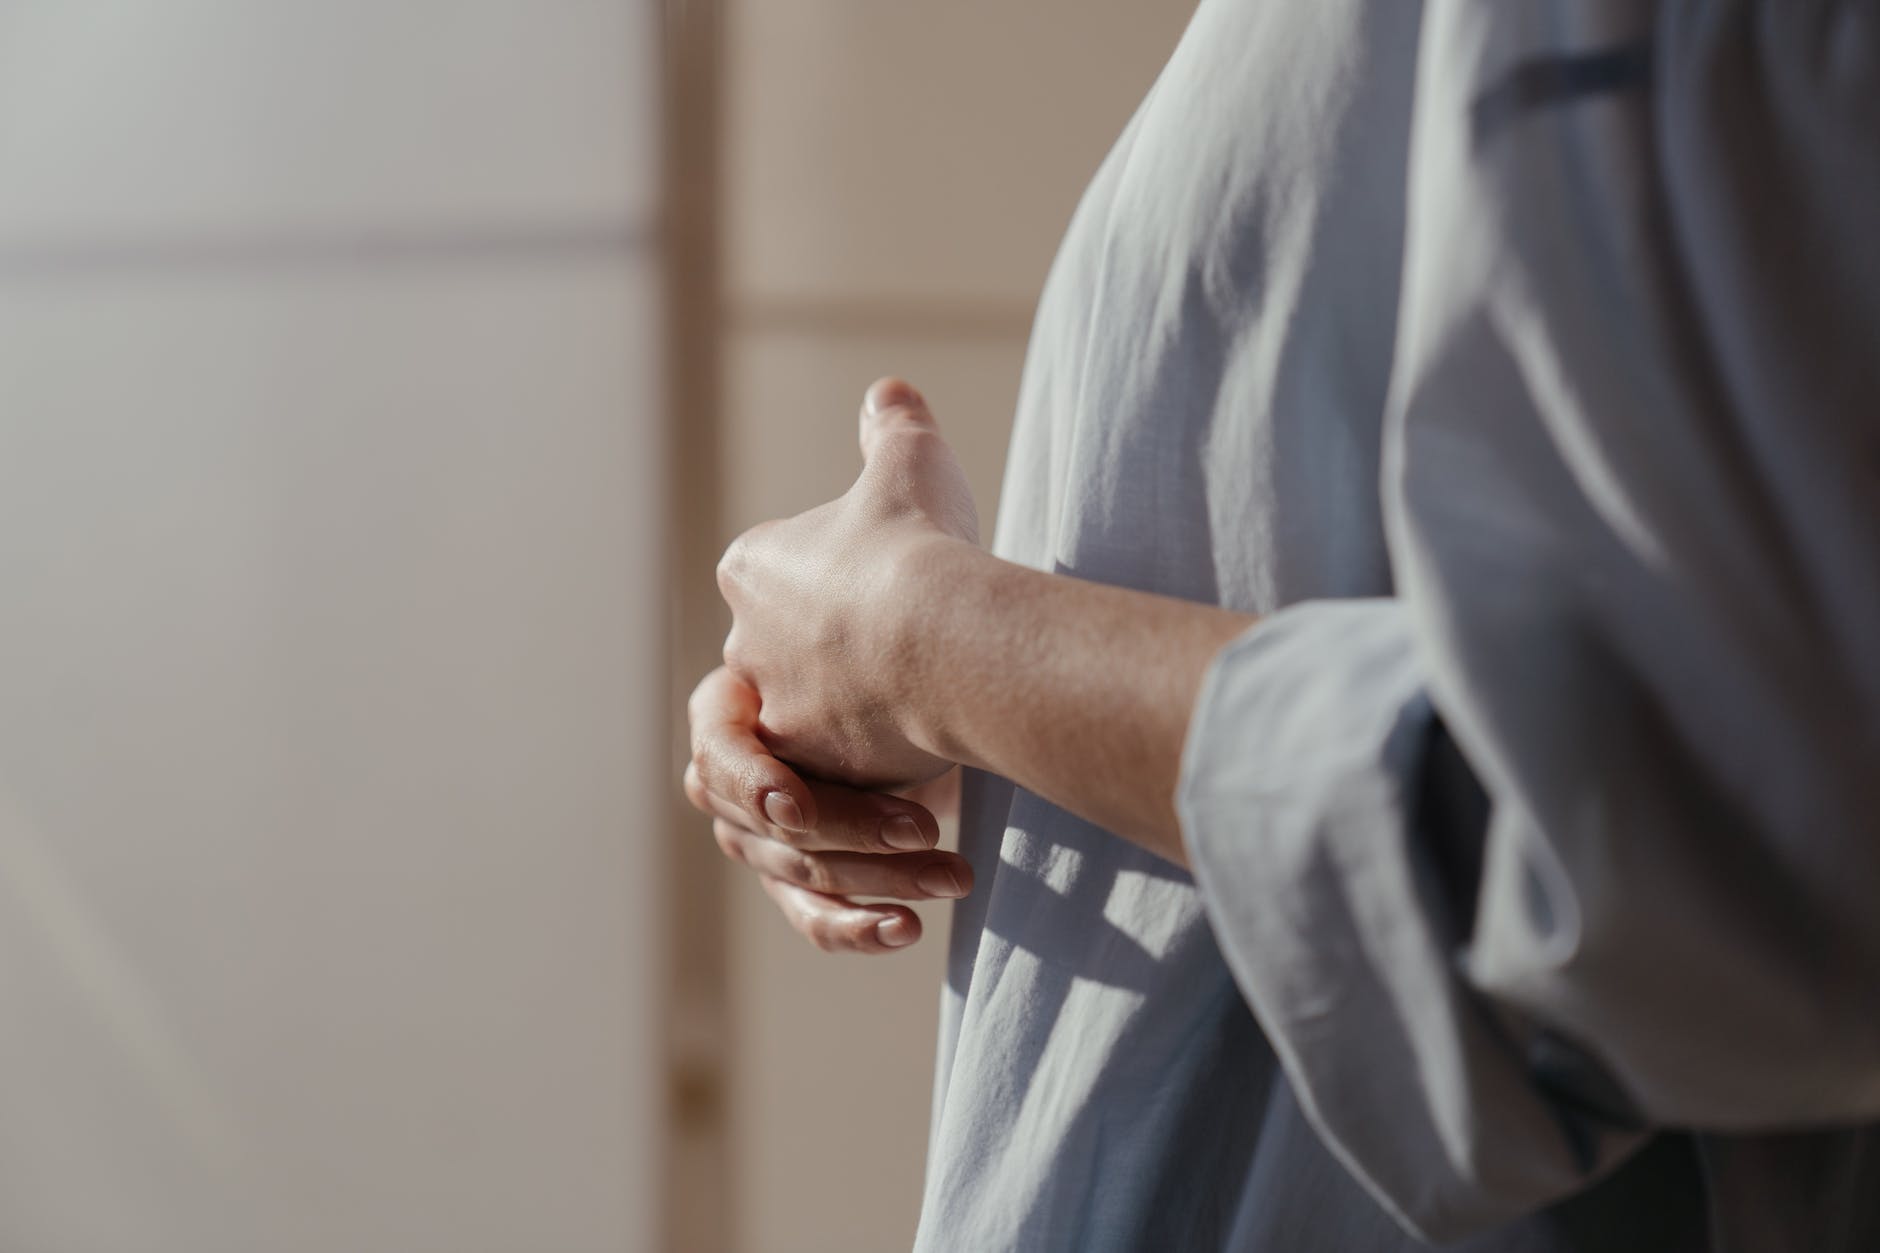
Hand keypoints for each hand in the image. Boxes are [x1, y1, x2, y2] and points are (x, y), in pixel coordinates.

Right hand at [684, 665, 973, 953]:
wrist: (903, 699)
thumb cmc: (871, 660)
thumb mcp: (856, 655)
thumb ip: (840, 669)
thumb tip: (852, 666)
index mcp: (722, 713)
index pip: (720, 758)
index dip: (755, 788)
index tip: (798, 811)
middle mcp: (725, 784)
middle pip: (780, 827)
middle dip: (858, 832)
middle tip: (925, 831)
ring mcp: (755, 839)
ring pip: (809, 875)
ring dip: (887, 879)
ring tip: (953, 876)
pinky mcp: (792, 882)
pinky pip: (817, 918)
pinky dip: (863, 927)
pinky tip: (906, 928)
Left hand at [715, 377, 979, 790]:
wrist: (942, 637)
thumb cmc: (921, 543)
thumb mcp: (912, 462)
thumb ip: (894, 426)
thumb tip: (889, 392)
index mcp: (751, 566)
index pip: (782, 575)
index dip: (843, 579)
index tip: (889, 582)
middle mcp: (742, 641)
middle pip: (791, 650)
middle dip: (842, 652)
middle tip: (909, 648)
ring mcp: (772, 709)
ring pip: (813, 714)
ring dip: (857, 710)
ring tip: (918, 702)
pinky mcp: (804, 768)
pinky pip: (835, 770)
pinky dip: (871, 760)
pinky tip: (920, 743)